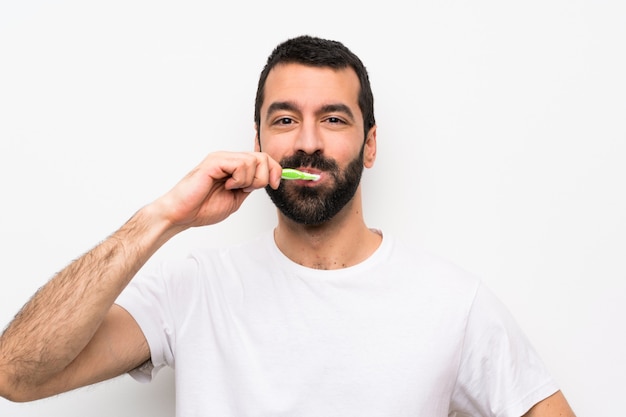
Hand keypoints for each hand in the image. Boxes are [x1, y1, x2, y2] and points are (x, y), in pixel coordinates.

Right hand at [153, 151, 281, 229]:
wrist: (181, 214)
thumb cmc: (202, 208)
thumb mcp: (236, 198)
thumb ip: (250, 187)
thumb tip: (267, 180)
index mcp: (233, 166)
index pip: (263, 158)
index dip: (275, 170)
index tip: (274, 184)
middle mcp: (228, 159)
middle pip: (262, 157)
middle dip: (263, 177)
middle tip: (247, 189)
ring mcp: (221, 159)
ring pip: (253, 161)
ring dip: (249, 180)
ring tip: (233, 188)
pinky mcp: (214, 162)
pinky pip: (240, 164)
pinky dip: (239, 179)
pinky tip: (228, 185)